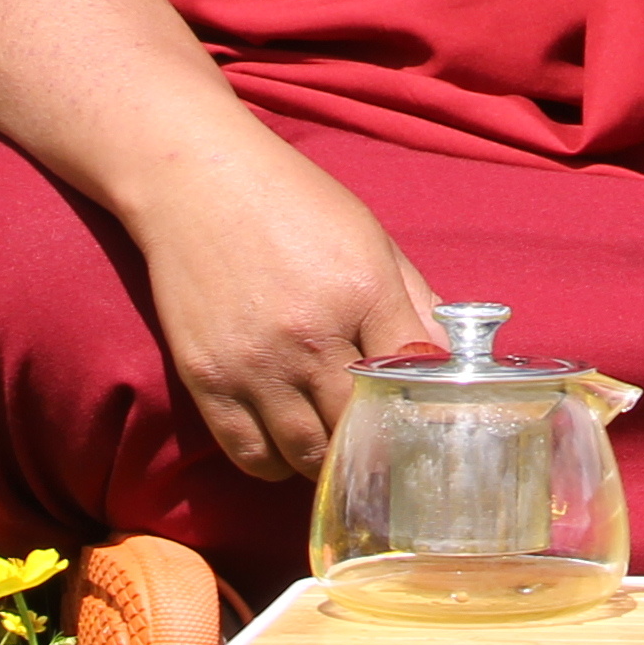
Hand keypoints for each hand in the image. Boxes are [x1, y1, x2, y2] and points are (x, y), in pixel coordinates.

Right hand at [125, 142, 443, 484]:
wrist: (195, 181)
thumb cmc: (291, 202)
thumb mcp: (369, 237)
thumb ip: (414, 301)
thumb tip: (448, 360)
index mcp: (362, 292)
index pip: (414, 379)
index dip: (425, 407)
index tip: (426, 424)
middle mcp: (310, 336)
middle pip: (359, 429)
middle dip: (375, 444)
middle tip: (382, 450)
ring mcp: (255, 364)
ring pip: (306, 456)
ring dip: (327, 462)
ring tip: (335, 449)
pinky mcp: (206, 380)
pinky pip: (250, 455)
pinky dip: (275, 463)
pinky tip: (287, 444)